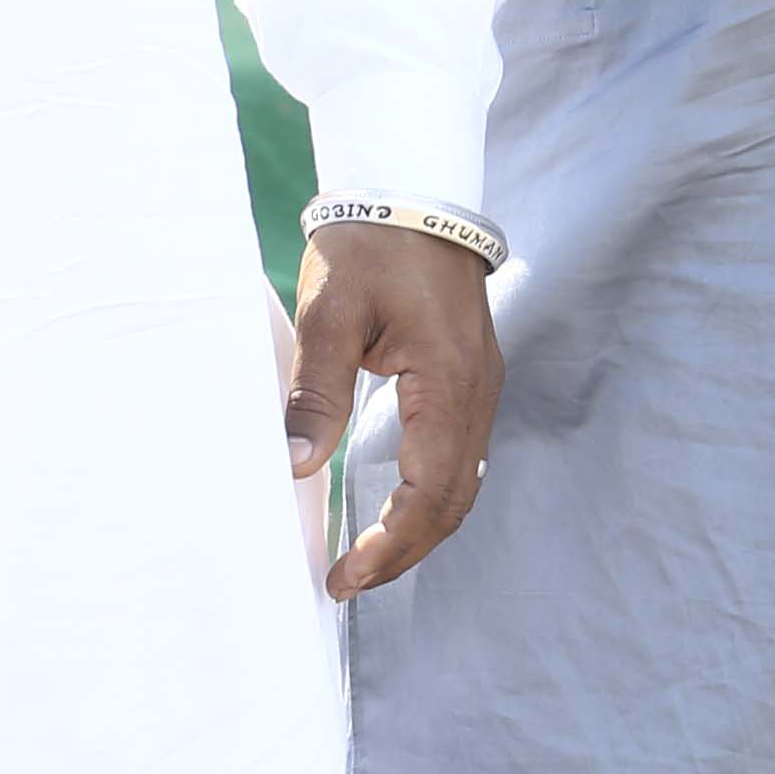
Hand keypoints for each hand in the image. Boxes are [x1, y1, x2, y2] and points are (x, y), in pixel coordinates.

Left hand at [288, 219, 502, 596]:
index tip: (346, 574)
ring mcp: (479, 386)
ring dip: (419, 528)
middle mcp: (476, 392)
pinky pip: (459, 457)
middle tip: (347, 582)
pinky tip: (391, 508)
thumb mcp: (329, 313)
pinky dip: (428, 495)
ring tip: (366, 559)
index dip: (392, 544)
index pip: (431, 490)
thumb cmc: (370, 245)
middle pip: (453, 500)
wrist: (414, 191)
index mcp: (446, 381)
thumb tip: (295, 466)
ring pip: (461, 483)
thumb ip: (314, 392)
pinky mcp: (468, 378)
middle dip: (404, 551)